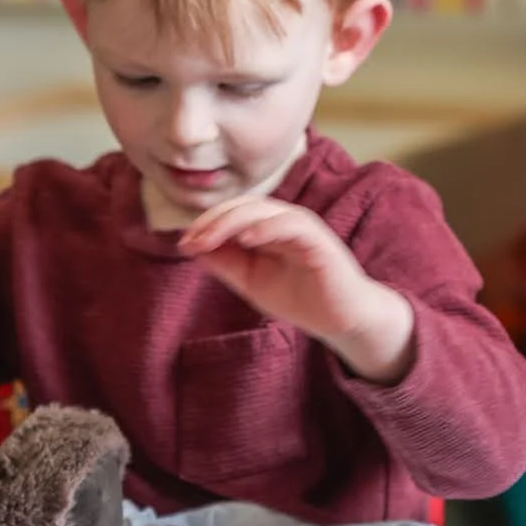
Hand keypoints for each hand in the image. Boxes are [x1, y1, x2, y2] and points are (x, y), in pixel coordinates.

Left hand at [180, 196, 415, 383]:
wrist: (341, 320)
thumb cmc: (300, 297)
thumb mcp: (251, 282)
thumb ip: (225, 263)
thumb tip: (192, 246)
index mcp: (268, 227)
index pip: (232, 212)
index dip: (206, 223)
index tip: (184, 243)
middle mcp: (284, 221)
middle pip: (244, 206)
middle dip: (213, 220)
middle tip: (191, 240)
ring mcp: (303, 227)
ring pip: (264, 210)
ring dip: (232, 221)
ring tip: (209, 238)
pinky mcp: (319, 241)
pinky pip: (292, 225)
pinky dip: (268, 228)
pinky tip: (247, 239)